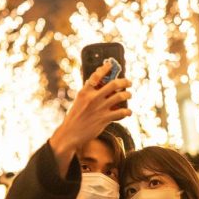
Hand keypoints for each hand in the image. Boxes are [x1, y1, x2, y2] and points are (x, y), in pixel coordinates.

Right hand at [50, 61, 131, 175]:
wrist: (70, 134)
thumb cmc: (75, 117)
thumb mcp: (79, 101)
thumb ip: (90, 93)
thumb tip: (103, 87)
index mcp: (84, 92)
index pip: (96, 76)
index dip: (104, 68)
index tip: (110, 64)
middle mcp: (93, 98)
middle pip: (114, 84)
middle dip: (124, 82)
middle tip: (128, 82)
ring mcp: (99, 108)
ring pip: (120, 96)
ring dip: (127, 95)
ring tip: (128, 95)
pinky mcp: (104, 119)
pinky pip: (121, 112)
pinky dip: (127, 111)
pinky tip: (128, 112)